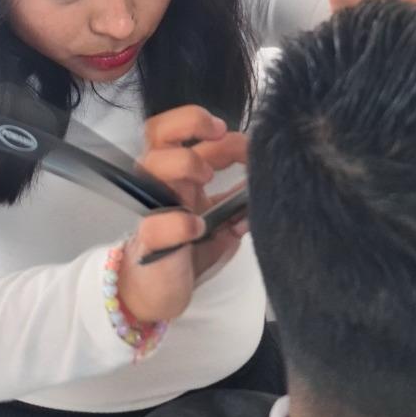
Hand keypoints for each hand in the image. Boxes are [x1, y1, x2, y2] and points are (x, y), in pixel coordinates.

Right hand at [117, 109, 249, 323]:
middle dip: (189, 122)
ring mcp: (153, 210)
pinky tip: (197, 228)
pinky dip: (178, 223)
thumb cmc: (188, 252)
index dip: (217, 129)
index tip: (248, 145)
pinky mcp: (150, 243)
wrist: (157, 294)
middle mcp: (162, 184)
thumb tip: (265, 183)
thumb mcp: (221, 222)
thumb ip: (238, 201)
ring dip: (183, 163)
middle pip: (158, 132)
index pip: (186, 132)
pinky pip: (154, 225)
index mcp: (179, 176)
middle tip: (218, 132)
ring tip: (208, 179)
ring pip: (151, 165)